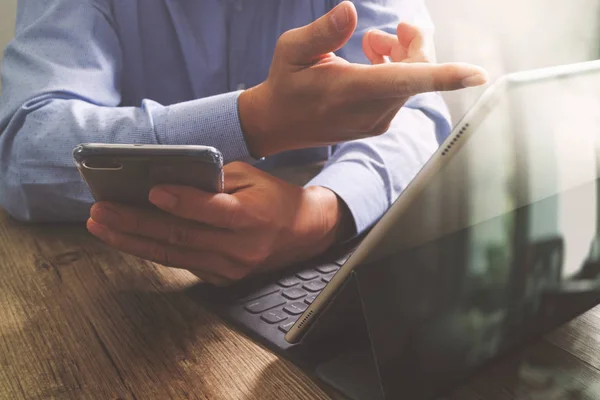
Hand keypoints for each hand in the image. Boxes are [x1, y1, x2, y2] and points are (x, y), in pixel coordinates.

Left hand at [86, 163, 352, 285]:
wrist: (304, 232)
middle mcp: (240, 248)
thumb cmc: (274, 197)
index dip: (179, 202)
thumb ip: (213, 178)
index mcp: (251, 217)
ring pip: (174, 255)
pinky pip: (184, 263)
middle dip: (135, 223)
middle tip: (101, 212)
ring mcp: (231, 268)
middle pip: (180, 236)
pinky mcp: (224, 278)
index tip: (149, 191)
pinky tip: (130, 238)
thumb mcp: (250, 177)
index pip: (209, 211)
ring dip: (133, 241)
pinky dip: (155, 250)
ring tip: (103, 227)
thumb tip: (169, 180)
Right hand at [239, 1, 486, 157]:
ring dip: (399, 56)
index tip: (478, 75)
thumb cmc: (285, 83)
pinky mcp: (377, 124)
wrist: (277, 124)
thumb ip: (323, 31)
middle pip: (415, 72)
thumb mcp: (291, 49)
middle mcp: (369, 112)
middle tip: (392, 29)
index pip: (404, 81)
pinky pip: (401, 93)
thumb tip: (350, 10)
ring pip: (410, 82)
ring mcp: (376, 121)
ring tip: (370, 44)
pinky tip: (372, 61)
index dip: (444, 75)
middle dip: (412, 44)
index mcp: (350, 91)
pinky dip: (395, 72)